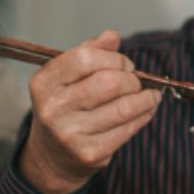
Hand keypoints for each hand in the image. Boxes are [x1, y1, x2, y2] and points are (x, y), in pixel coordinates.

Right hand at [19, 30, 160, 193]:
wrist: (51, 157)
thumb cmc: (64, 108)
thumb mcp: (65, 77)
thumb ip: (88, 52)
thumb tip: (111, 35)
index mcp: (44, 83)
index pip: (85, 58)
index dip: (113, 58)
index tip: (125, 64)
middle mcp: (53, 108)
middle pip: (108, 83)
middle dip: (131, 79)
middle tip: (136, 81)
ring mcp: (69, 133)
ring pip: (123, 108)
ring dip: (145, 98)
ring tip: (149, 95)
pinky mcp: (88, 153)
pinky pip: (127, 129)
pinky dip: (143, 116)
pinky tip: (146, 111)